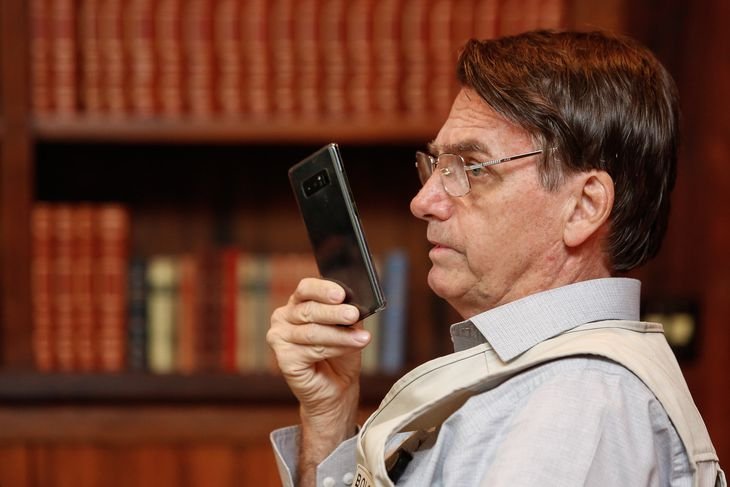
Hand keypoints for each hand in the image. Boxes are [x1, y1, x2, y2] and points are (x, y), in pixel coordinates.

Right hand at [267, 277, 370, 483]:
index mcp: (299, 303)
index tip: (341, 294)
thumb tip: (354, 305)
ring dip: (339, 335)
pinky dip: (333, 349)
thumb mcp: (348, 328)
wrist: (337, 389)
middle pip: (309, 310)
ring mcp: (279, 337)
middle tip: (353, 314)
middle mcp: (284, 317)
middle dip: (334, 313)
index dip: (323, 289)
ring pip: (312, 332)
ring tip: (361, 338)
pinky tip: (348, 349)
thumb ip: (347, 314)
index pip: (306, 288)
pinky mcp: (283, 358)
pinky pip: (311, 350)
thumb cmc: (340, 355)